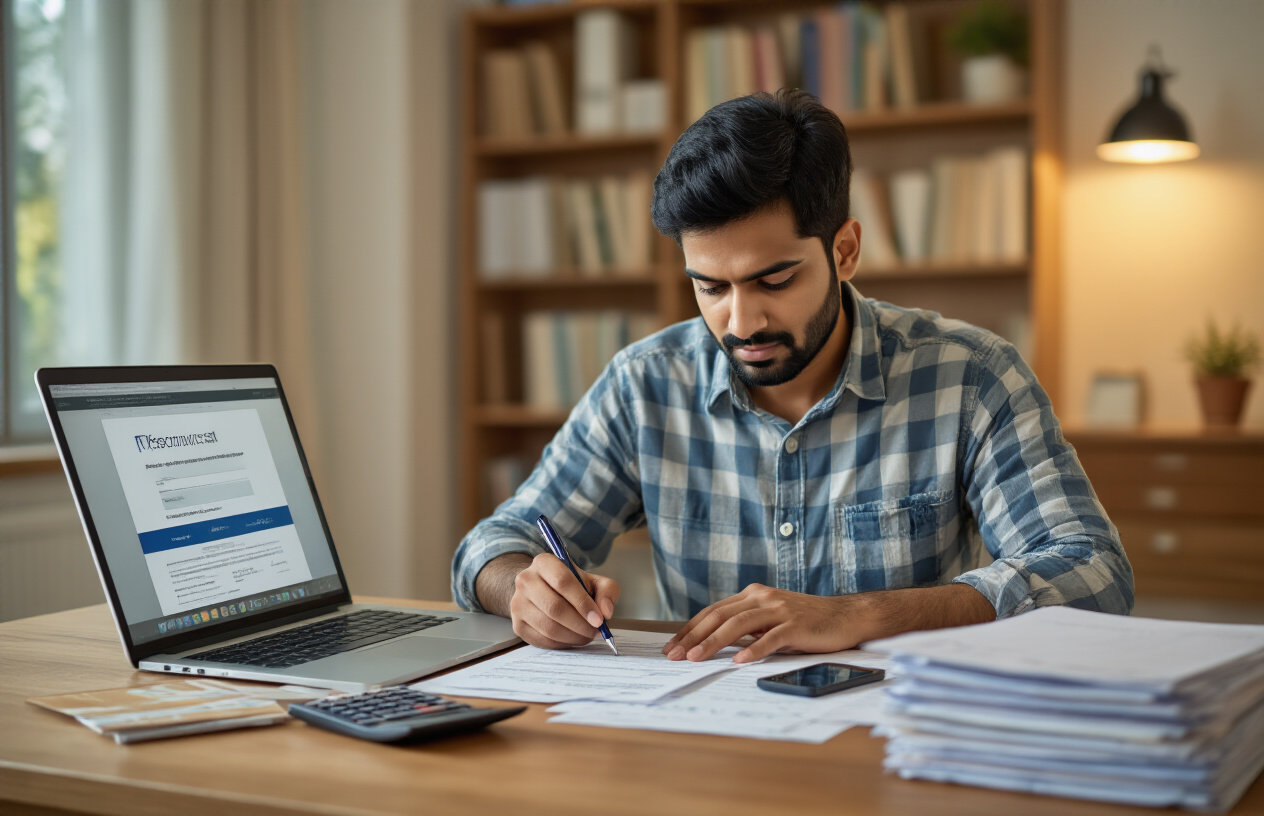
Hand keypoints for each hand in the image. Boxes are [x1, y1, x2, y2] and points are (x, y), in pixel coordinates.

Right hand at [509, 552, 620, 649]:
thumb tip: (606, 612)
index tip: (599, 620)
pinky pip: (542, 640)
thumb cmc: (572, 586)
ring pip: (548, 627)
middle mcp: (526, 580)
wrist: (542, 591)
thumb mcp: (593, 581)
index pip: (563, 582)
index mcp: (544, 562)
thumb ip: (607, 591)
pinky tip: (573, 639)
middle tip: (595, 632)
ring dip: (573, 636)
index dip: (583, 603)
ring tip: (586, 636)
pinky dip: (562, 644)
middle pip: (555, 607)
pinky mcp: (517, 625)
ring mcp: (518, 603)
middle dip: (580, 624)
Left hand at [661, 584, 868, 663]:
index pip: (712, 612)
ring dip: (714, 643)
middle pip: (719, 616)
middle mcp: (762, 598)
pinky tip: (739, 661)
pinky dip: (753, 649)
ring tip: (697, 659)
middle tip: (674, 655)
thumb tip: (713, 644)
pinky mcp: (796, 624)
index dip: (690, 629)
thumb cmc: (805, 622)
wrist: (845, 617)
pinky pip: (771, 637)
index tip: (672, 646)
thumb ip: (746, 627)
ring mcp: (779, 609)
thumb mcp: (770, 619)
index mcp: (752, 596)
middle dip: (694, 637)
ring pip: (739, 624)